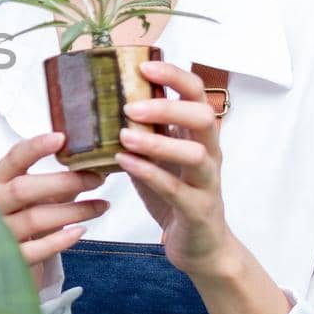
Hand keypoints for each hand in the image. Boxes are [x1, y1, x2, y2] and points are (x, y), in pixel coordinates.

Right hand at [0, 132, 107, 287]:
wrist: (7, 259)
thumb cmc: (27, 217)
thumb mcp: (39, 194)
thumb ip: (61, 180)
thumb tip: (101, 164)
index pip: (13, 158)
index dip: (35, 147)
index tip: (61, 138)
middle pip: (22, 189)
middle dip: (62, 183)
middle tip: (96, 179)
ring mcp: (0, 233)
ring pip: (34, 219)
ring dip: (72, 211)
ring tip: (101, 206)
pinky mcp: (11, 258)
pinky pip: (35, 250)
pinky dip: (59, 241)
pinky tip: (79, 232)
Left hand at [116, 59, 235, 278]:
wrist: (200, 247)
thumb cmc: (176, 195)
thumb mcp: (158, 158)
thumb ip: (142, 131)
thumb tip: (103, 103)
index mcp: (199, 136)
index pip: (196, 94)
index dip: (174, 76)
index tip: (144, 66)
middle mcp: (210, 155)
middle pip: (203, 118)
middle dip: (168, 107)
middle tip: (130, 106)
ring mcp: (207, 183)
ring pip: (196, 155)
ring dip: (158, 142)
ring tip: (124, 136)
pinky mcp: (198, 210)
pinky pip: (177, 190)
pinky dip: (150, 174)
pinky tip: (125, 163)